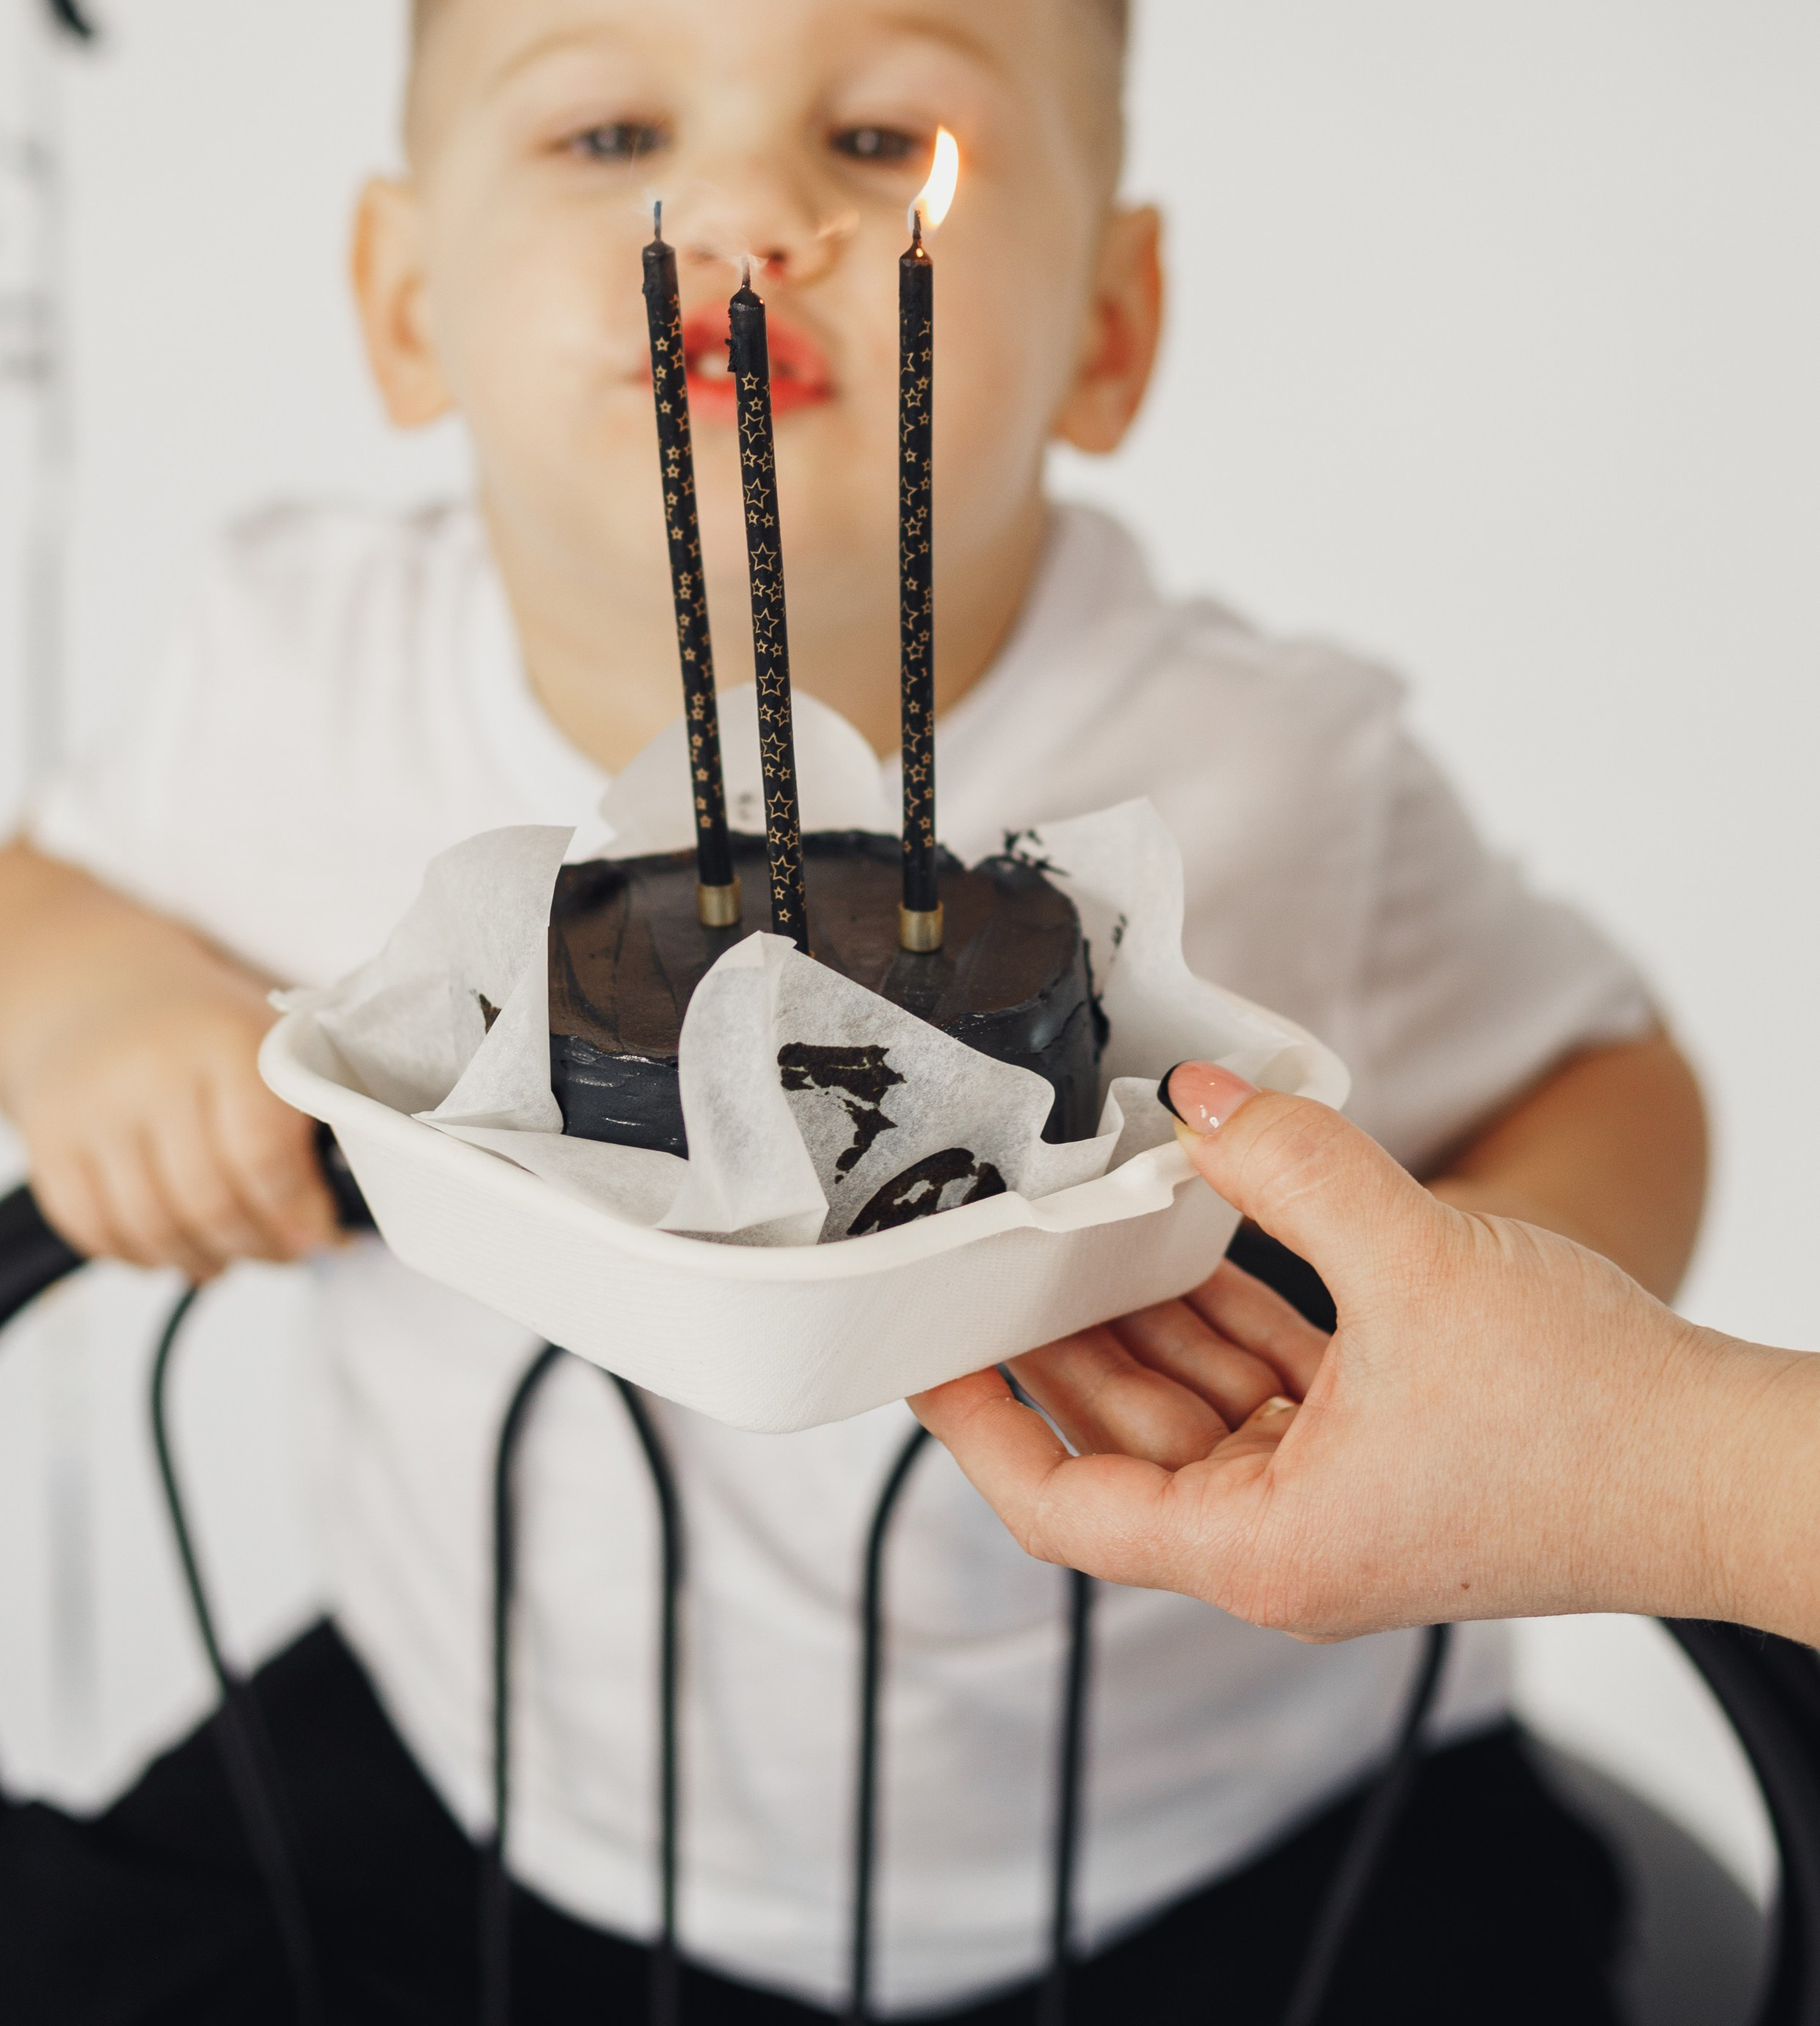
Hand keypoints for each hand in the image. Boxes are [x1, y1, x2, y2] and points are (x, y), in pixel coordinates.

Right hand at [11, 981, 335, 1281]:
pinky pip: (94, 1231)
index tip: (322, 1234)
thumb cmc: (198, 1025)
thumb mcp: (263, 1037)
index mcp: (223, 1037)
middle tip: (286, 1253)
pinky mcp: (45, 1143)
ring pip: (152, 1228)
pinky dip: (140, 1256)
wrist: (86, 986)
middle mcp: (149, 1069)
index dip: (297, 1211)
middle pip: (207, 1201)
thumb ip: (307, 1109)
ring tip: (232, 1255)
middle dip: (259, 1246)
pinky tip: (172, 1248)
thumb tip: (343, 1214)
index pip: (261, 1152)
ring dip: (203, 1260)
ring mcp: (89, 1108)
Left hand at [913, 1066, 1758, 1640]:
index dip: (975, 1426)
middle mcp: (1285, 1541)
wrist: (1726, 1464)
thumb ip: (1291, 1167)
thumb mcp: (1416, 1261)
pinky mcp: (1386, 1453)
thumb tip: (1202, 1095)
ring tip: (1068, 1220)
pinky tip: (1190, 1229)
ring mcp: (1336, 1499)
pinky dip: (1226, 1310)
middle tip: (980, 1250)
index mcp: (1264, 1549)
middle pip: (1120, 1439)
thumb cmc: (1591, 1419)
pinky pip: (1268, 1380)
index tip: (918, 1354)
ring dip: (1140, 1313)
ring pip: (1194, 1401)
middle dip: (1053, 1341)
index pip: (1062, 1505)